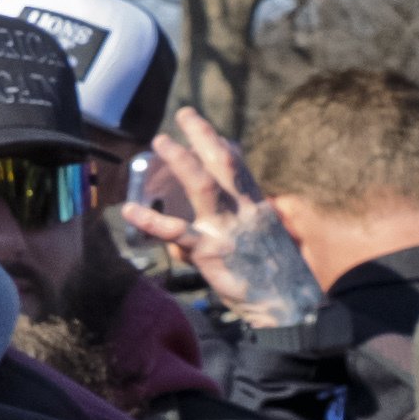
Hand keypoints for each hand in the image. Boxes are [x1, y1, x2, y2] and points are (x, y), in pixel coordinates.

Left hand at [119, 109, 324, 329]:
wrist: (289, 304)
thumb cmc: (275, 276)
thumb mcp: (263, 241)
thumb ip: (237, 225)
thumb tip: (208, 222)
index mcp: (256, 206)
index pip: (237, 166)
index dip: (219, 143)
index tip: (201, 125)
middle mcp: (244, 210)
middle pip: (223, 163)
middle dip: (203, 135)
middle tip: (183, 114)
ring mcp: (226, 229)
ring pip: (202, 185)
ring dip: (180, 160)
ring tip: (160, 142)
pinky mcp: (210, 251)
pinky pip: (176, 232)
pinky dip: (150, 220)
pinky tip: (129, 211)